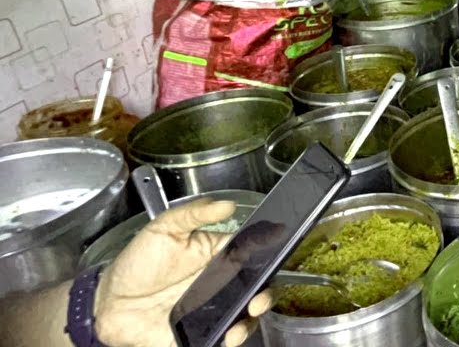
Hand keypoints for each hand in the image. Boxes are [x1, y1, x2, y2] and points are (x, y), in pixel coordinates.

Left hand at [95, 199, 272, 346]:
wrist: (108, 303)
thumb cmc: (135, 265)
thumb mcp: (163, 229)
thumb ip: (194, 214)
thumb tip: (226, 204)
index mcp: (216, 257)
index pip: (250, 256)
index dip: (265, 259)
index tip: (269, 260)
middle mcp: (218, 285)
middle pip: (254, 289)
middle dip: (264, 294)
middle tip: (259, 297)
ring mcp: (211, 310)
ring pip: (244, 316)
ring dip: (251, 319)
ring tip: (246, 316)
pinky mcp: (199, 333)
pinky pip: (222, 337)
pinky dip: (232, 338)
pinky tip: (230, 334)